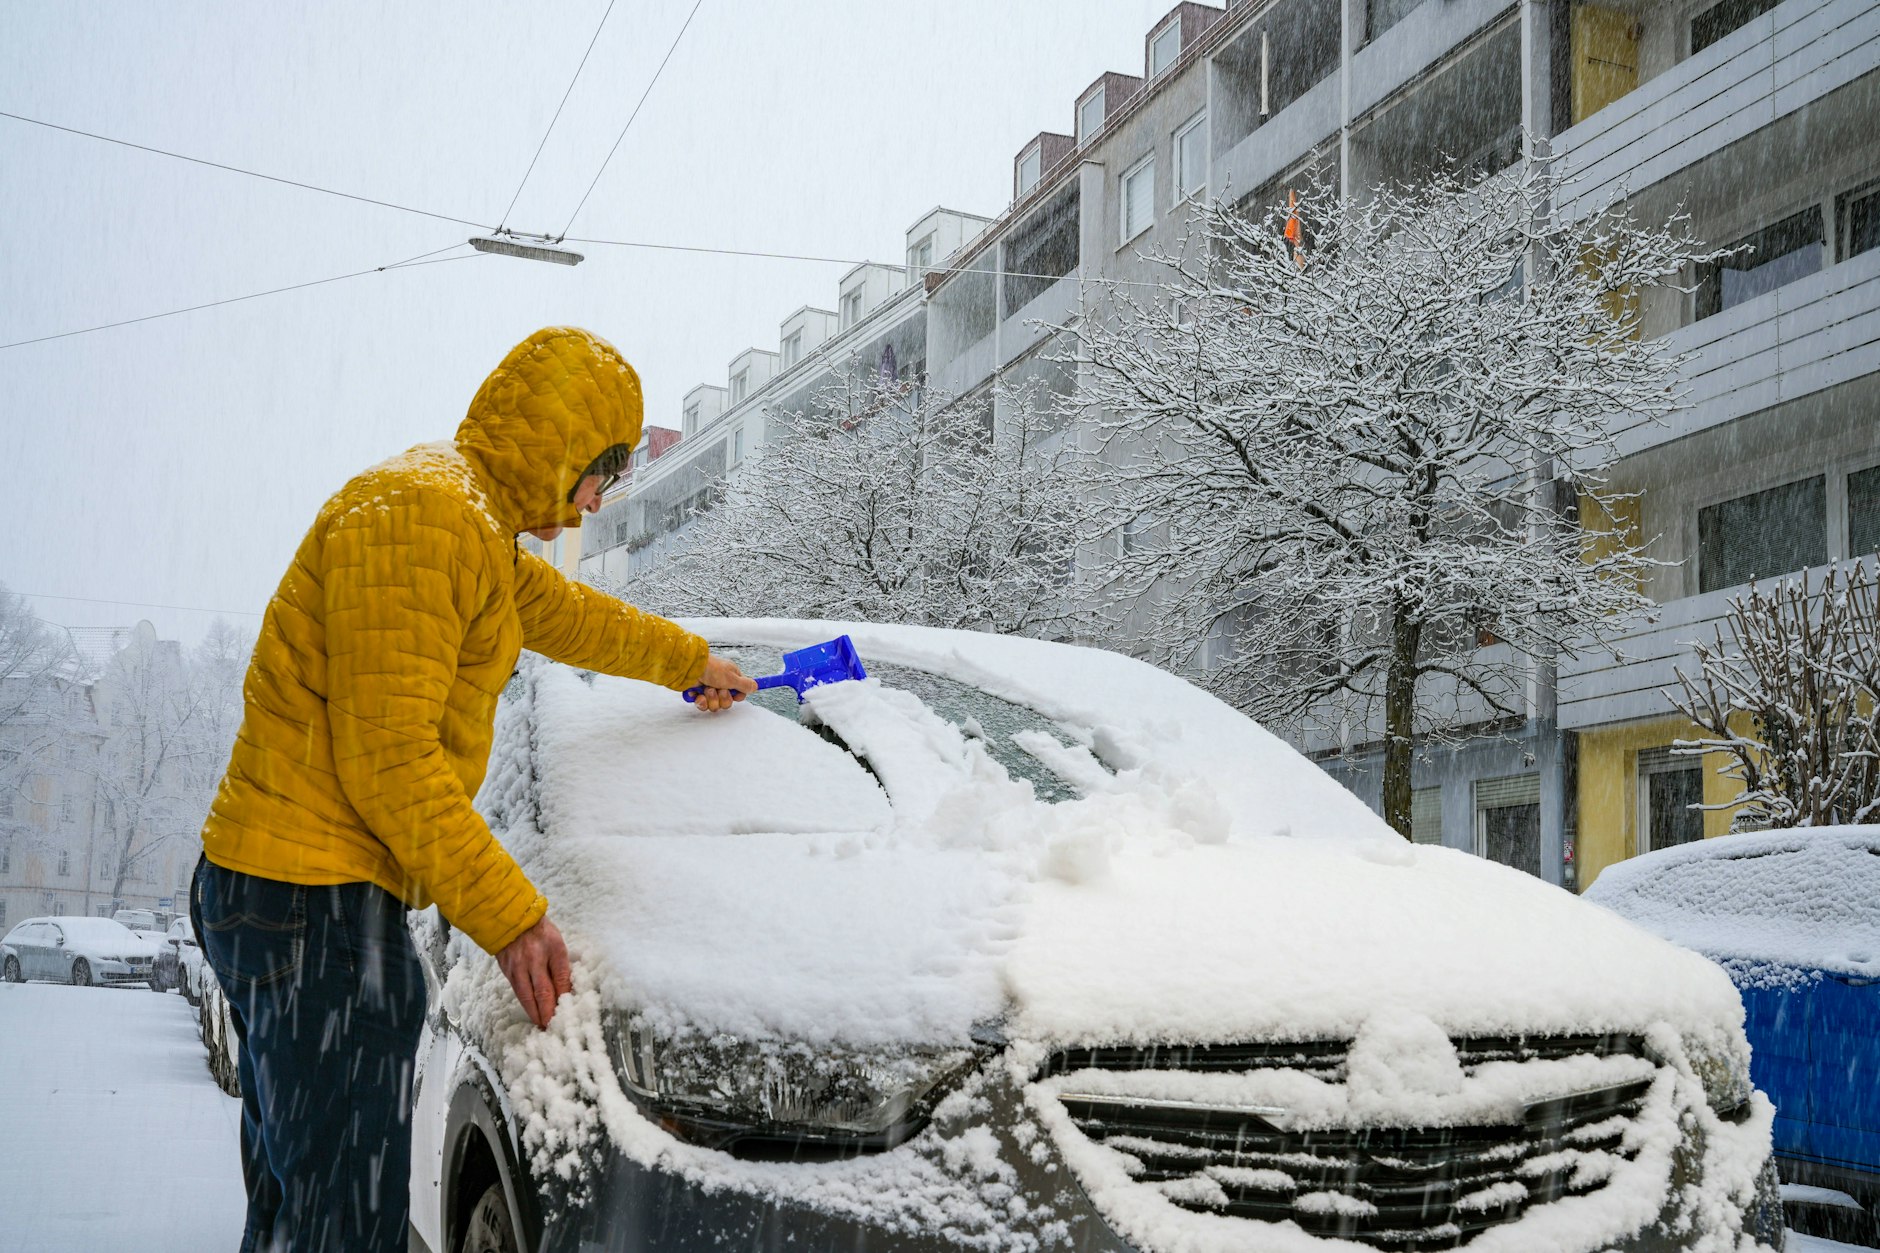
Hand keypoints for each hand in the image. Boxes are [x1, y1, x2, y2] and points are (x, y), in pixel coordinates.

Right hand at [496, 915, 571, 1029]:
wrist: (511, 918)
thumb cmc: (540, 931)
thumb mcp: (557, 942)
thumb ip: (561, 965)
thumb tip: (567, 989)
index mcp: (553, 948)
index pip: (561, 979)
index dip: (564, 999)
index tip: (569, 1013)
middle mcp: (535, 959)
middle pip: (543, 992)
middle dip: (549, 1013)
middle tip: (554, 1028)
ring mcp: (519, 966)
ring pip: (527, 996)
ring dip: (536, 1014)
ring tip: (543, 1026)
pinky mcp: (507, 971)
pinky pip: (517, 992)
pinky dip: (525, 1005)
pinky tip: (531, 1013)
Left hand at [692, 653, 756, 711]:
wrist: (690, 668)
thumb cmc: (713, 669)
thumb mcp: (733, 677)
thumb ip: (745, 685)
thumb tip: (756, 686)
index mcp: (731, 678)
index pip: (739, 693)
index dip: (737, 697)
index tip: (735, 695)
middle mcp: (720, 684)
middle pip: (727, 702)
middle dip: (723, 698)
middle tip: (719, 689)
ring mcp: (709, 690)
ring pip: (715, 706)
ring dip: (711, 698)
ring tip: (707, 689)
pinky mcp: (698, 695)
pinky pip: (703, 706)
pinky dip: (701, 701)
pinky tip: (699, 695)